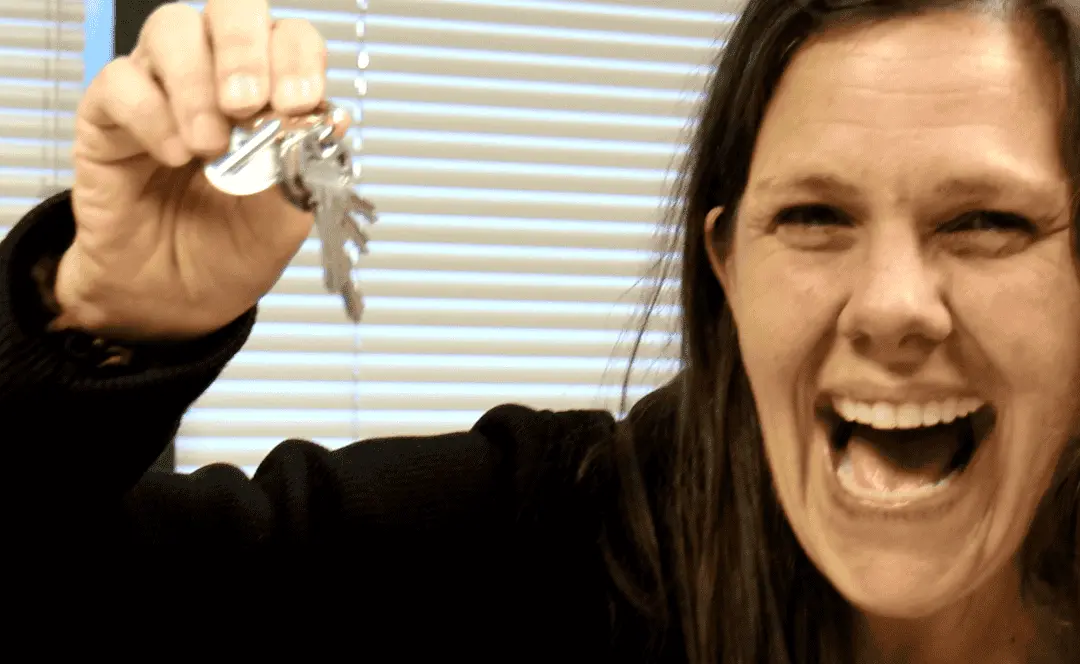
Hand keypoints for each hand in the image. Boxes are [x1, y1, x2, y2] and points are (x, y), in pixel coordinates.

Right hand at [57, 0, 333, 340]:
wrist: (174, 300)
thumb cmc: (231, 251)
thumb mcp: (283, 223)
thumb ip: (305, 171)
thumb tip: (334, 119)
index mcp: (271, 93)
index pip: (290, 40)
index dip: (298, 59)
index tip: (299, 104)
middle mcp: (217, 76)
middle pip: (231, 11)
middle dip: (244, 48)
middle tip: (249, 104)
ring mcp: (162, 89)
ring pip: (172, 29)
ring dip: (196, 84)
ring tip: (210, 146)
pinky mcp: (109, 116)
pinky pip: (120, 82)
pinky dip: (151, 114)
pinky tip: (173, 155)